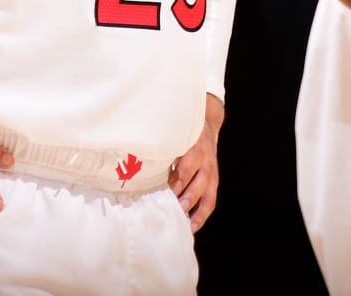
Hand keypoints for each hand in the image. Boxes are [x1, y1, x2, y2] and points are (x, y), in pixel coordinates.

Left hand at [170, 96, 222, 230]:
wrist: (206, 124)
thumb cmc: (184, 132)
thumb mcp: (174, 135)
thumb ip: (161, 148)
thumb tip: (136, 161)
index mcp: (194, 148)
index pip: (186, 167)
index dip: (176, 181)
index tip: (165, 192)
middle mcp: (205, 161)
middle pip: (198, 182)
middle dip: (187, 197)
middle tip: (176, 209)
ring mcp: (211, 172)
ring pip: (208, 195)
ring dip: (196, 212)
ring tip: (185, 226)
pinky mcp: (213, 181)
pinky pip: (210, 201)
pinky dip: (201, 214)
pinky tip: (192, 226)